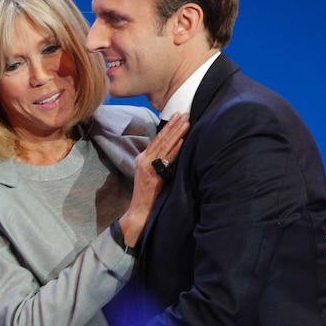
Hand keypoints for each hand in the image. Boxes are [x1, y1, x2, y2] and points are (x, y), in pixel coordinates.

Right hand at [119, 113, 189, 244]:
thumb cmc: (148, 196)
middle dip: (173, 125)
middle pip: (161, 138)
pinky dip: (174, 149)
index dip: (168, 127)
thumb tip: (173, 152)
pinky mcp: (151, 174)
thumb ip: (159, 163)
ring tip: (186, 121)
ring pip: (164, 145)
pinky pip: (165, 159)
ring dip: (176, 132)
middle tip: (184, 112)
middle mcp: (143, 159)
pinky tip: (182, 140)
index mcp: (143, 159)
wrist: (139, 212)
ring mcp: (146, 166)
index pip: (157, 139)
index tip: (178, 116)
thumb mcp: (152, 176)